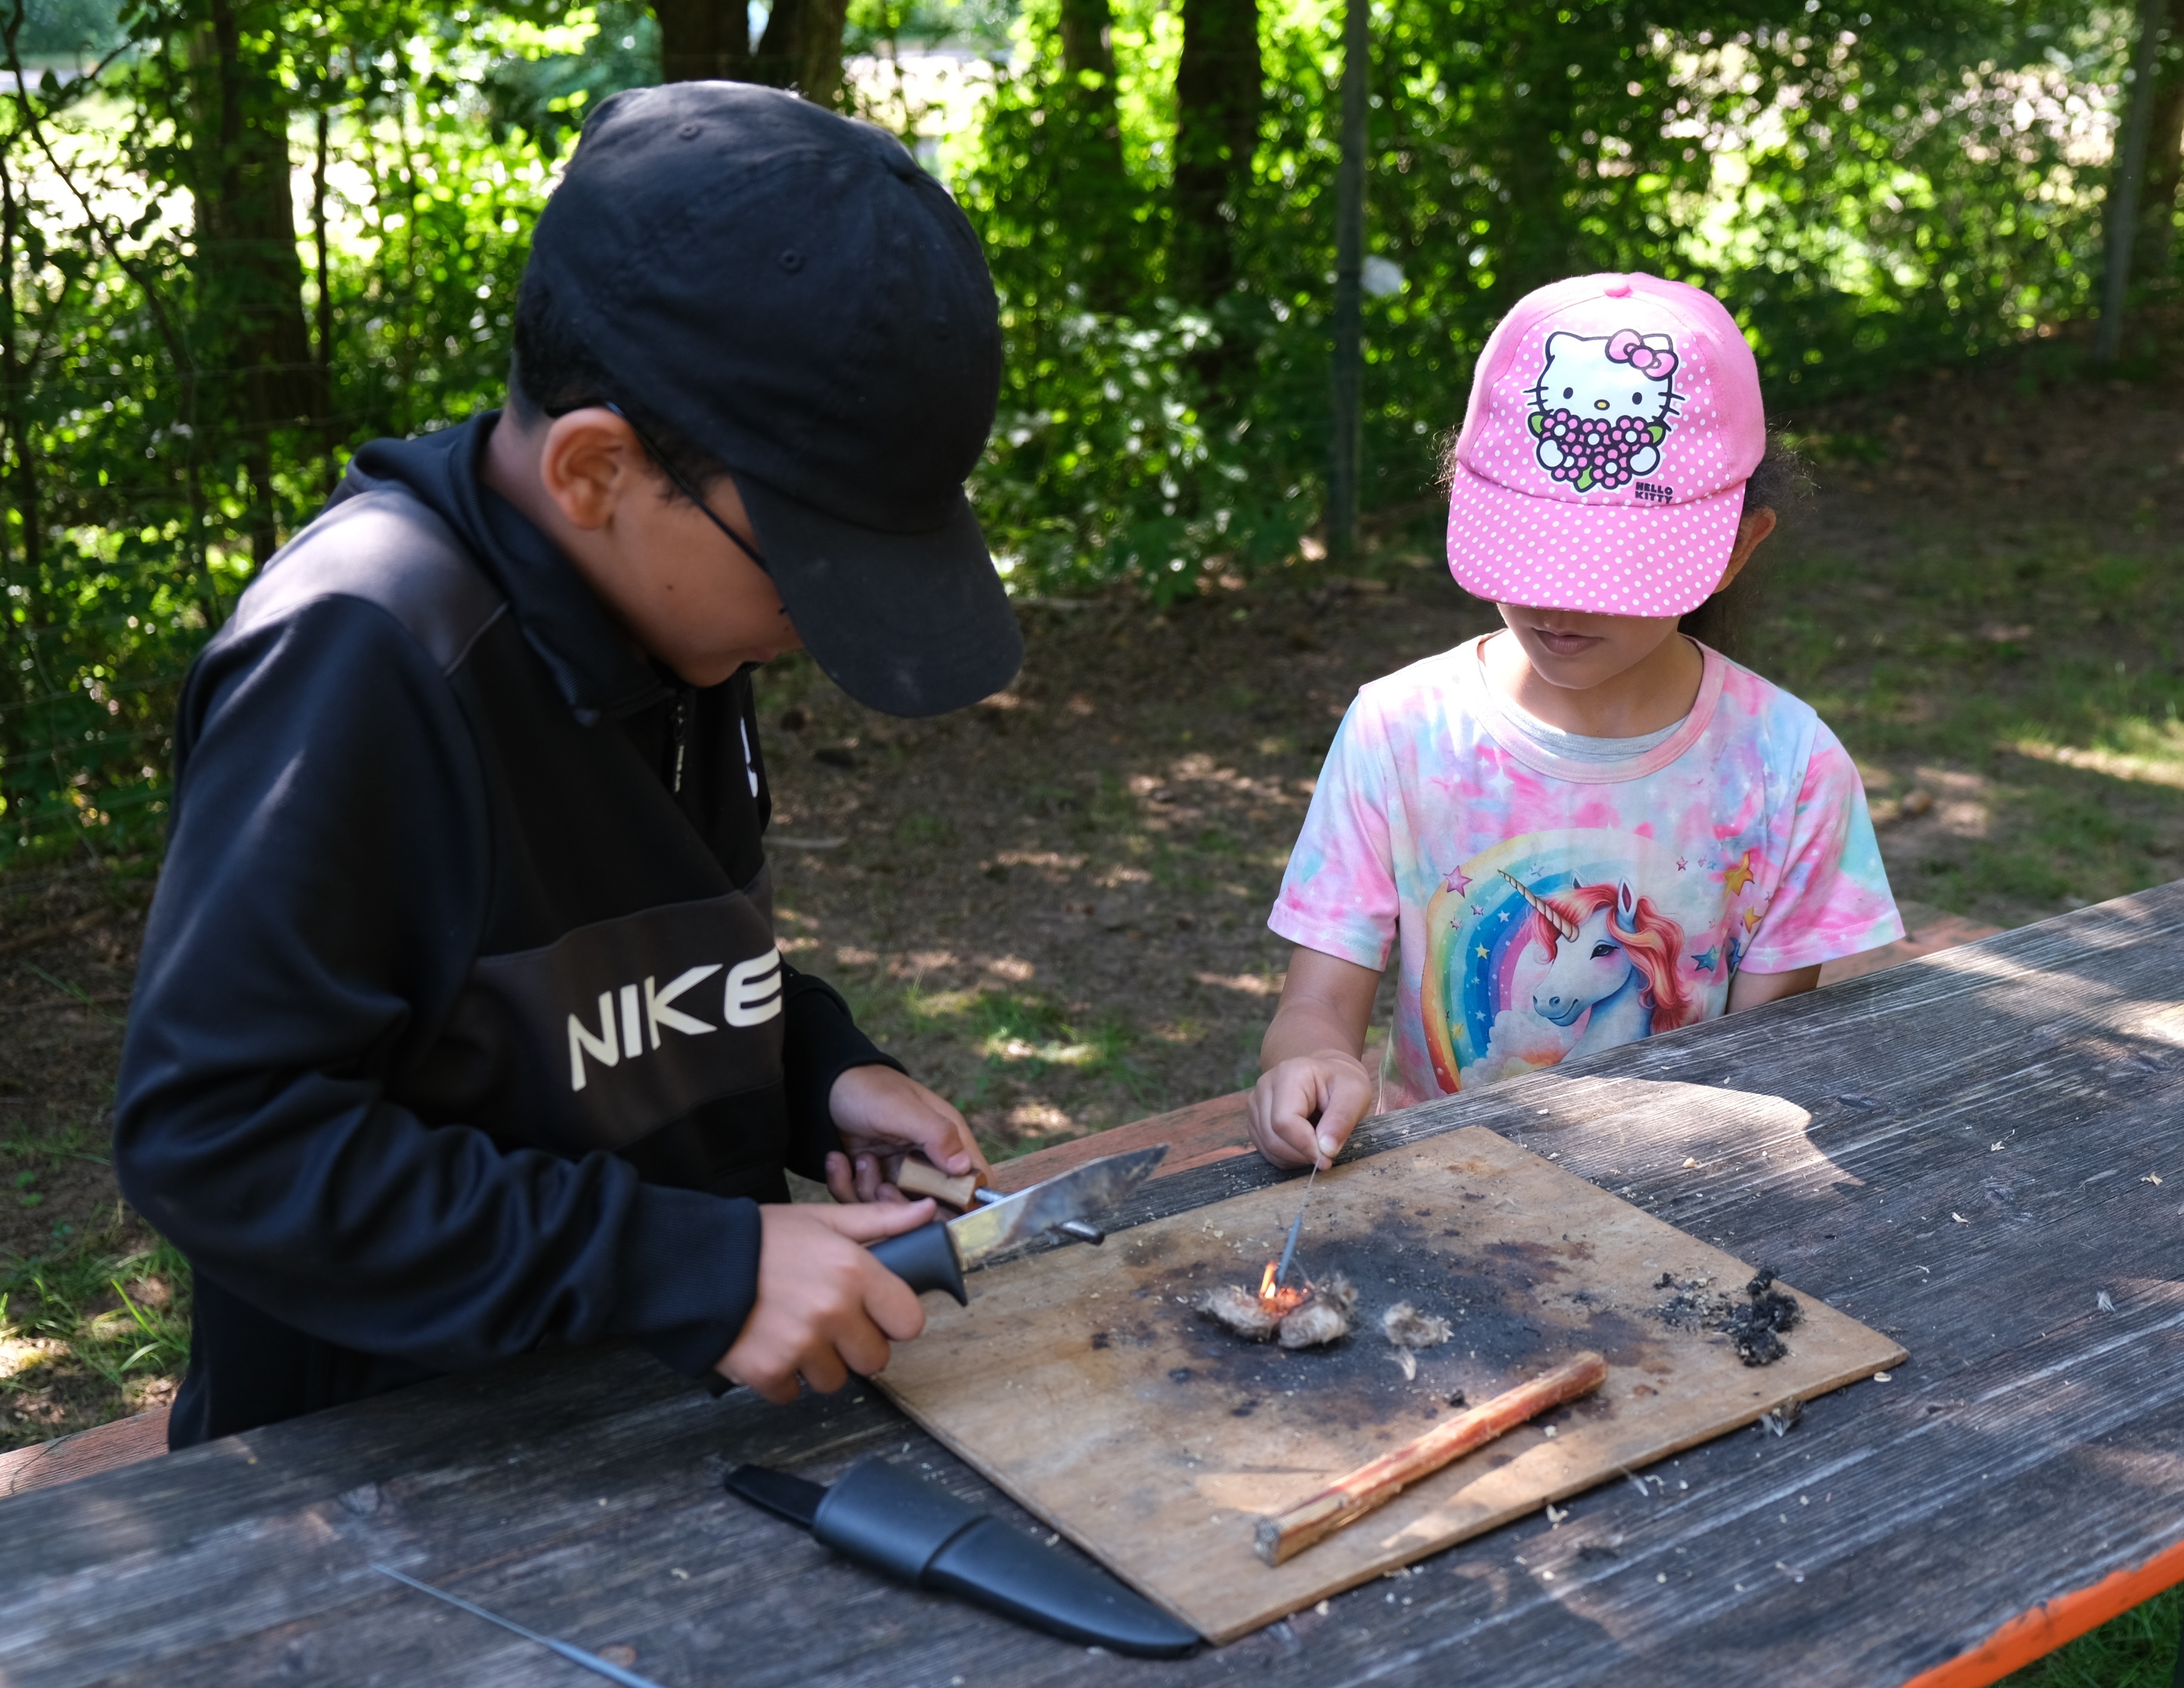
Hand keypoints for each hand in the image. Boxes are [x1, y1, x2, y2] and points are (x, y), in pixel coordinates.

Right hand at [715, 1199, 935, 1402]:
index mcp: (854, 1272)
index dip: (892, 1320)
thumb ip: (879, 1222)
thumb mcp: (822, 1220)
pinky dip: (780, 1379)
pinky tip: (767, 1346)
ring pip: (835, 1381)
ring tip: (792, 1331)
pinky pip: (792, 1394)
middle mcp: (833, 1312)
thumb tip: (928, 1213)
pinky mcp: (768, 1372)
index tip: (874, 1313)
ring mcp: (800, 1346)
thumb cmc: (760, 1239)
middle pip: (874, 1359)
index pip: (909, 1322)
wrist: (693, 1262)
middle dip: (854, 1346)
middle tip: (826, 1323)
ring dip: (817, 1365)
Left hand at [824, 1063, 990, 1204]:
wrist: (824, 1086)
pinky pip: (863, 1201)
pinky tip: (840, 1161)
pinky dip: (847, 1186)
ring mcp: (900, 1172)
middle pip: (933, 1207)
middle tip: (883, 1186)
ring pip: (895, 1209)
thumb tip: (964, 1166)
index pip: (974, 1181)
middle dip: (904, 1206)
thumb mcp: (902, 1108)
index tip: (937, 1210)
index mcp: (948, 1140)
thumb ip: (936, 1134)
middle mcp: (928, 1161)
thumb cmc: (869, 1089)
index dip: (966, 1202)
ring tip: (861, 1159)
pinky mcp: (873, 1179)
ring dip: (870, 1190)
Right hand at [1248, 1051, 1373, 1169]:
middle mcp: (1265, 1087)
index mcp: (1289, 1074)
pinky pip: (1266, 1150)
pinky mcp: (1255, 1120)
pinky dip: (1287, 1157)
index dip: (1305, 1145)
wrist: (1327, 1077)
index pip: (1284, 1121)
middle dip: (1302, 1154)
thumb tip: (1326, 1149)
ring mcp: (1256, 1104)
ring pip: (1268, 1146)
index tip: (1327, 1158)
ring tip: (1317, 1146)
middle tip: (1326, 1155)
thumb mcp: (1355, 1095)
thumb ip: (1342, 1120)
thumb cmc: (1342, 1084)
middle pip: (1273, 1136)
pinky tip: (1305, 1147)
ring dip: (1295, 1157)